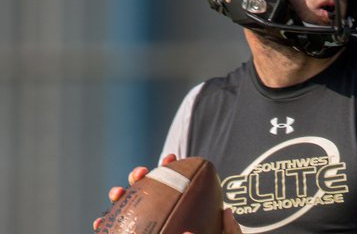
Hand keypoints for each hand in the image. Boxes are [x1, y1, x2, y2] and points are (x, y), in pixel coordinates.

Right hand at [92, 154, 241, 233]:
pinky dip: (106, 223)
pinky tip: (100, 223)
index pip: (175, 183)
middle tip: (141, 173)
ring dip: (120, 195)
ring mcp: (144, 223)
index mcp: (182, 207)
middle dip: (140, 176)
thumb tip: (227, 211)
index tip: (171, 158)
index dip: (172, 167)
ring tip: (117, 194)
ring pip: (128, 205)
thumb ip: (228, 231)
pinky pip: (117, 228)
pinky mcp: (129, 232)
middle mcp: (160, 212)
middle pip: (147, 189)